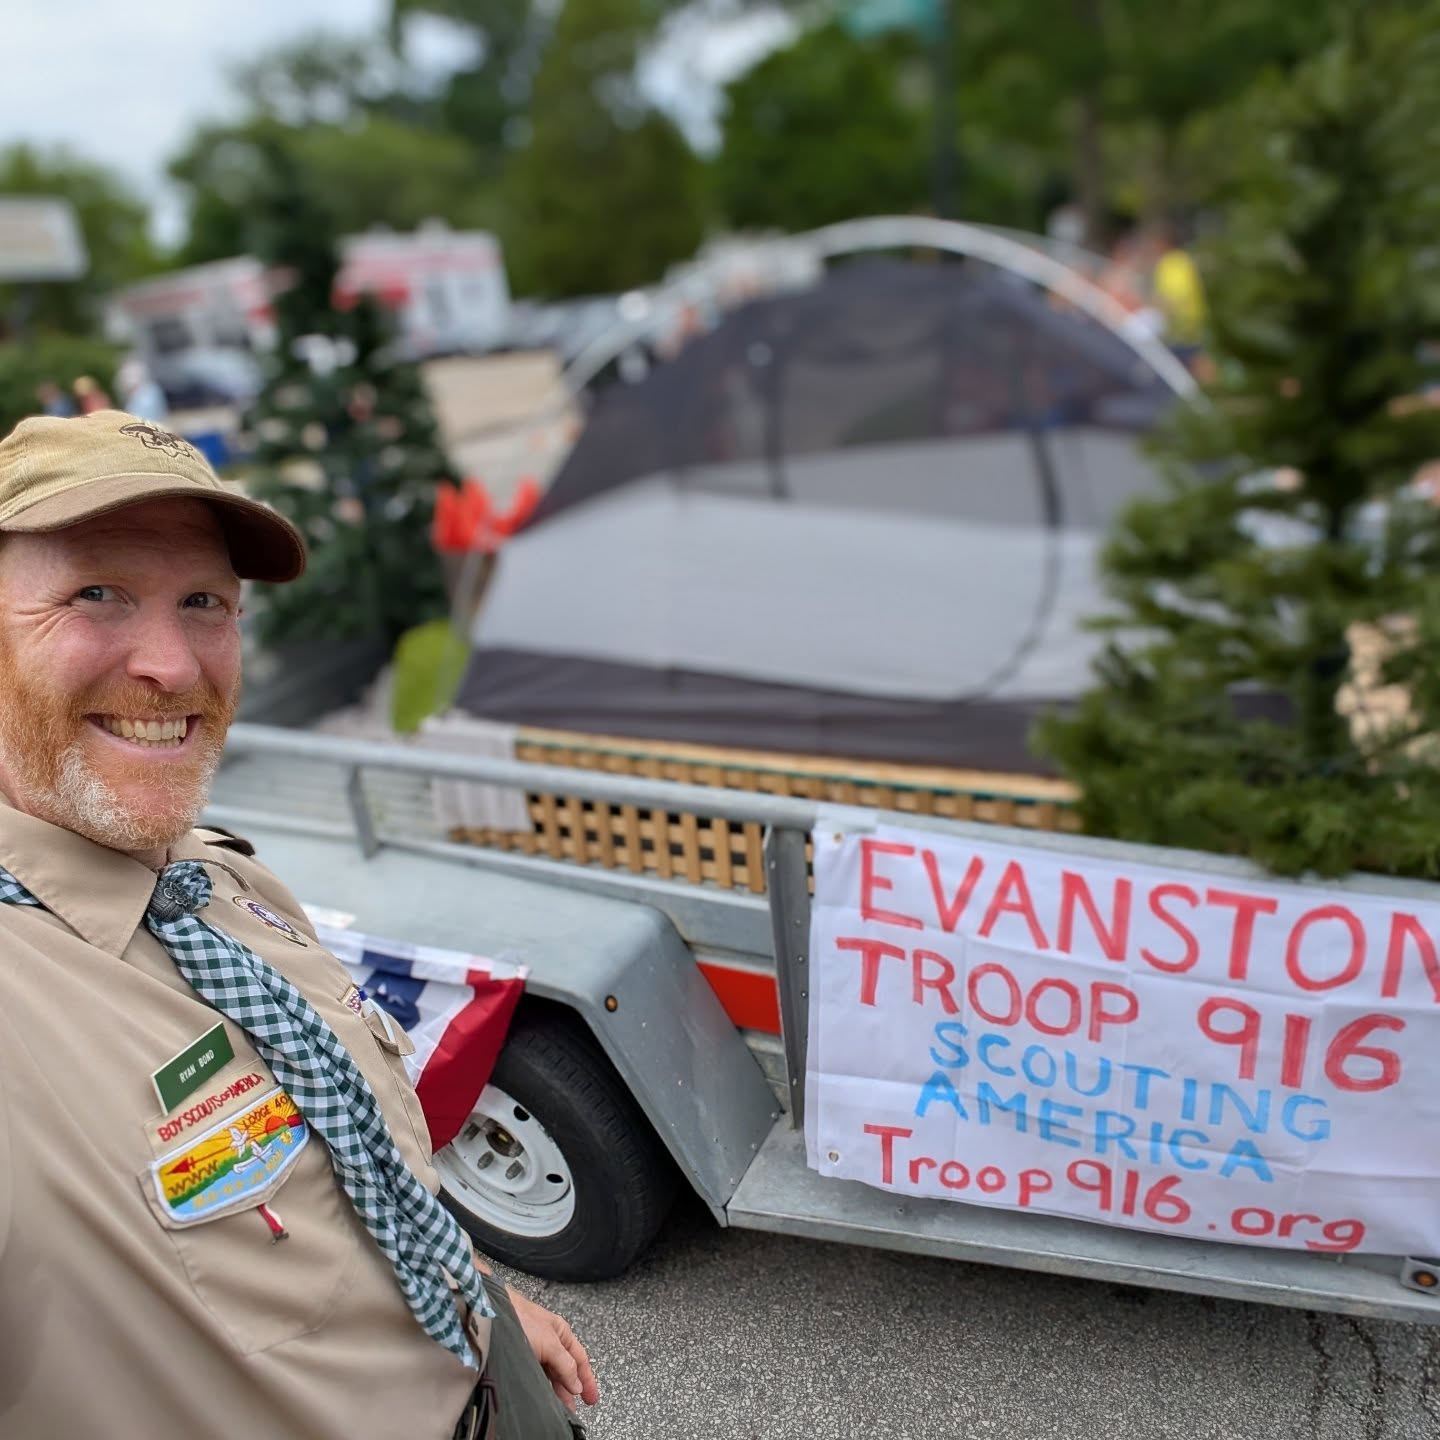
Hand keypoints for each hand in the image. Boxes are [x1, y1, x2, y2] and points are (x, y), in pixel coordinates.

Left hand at [506, 1286, 599, 1410]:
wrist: (491, 1312)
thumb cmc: (521, 1318)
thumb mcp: (550, 1343)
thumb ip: (565, 1364)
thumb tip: (577, 1384)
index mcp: (562, 1333)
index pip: (580, 1360)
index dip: (587, 1380)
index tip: (591, 1398)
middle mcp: (550, 1340)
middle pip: (566, 1369)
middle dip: (571, 1389)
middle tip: (573, 1409)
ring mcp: (534, 1348)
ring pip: (550, 1373)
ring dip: (556, 1390)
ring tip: (559, 1407)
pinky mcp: (520, 1355)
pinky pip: (536, 1374)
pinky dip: (542, 1385)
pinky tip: (541, 1394)